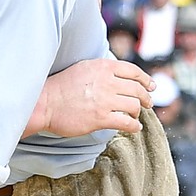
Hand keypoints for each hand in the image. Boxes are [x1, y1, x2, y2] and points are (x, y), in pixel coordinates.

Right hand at [29, 58, 154, 136]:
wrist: (45, 103)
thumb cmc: (61, 87)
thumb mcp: (83, 68)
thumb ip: (103, 70)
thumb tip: (120, 75)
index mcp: (102, 67)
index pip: (133, 71)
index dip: (145, 79)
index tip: (151, 86)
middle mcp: (106, 81)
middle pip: (137, 89)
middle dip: (146, 97)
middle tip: (147, 103)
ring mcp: (104, 100)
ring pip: (134, 105)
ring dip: (138, 112)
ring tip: (135, 116)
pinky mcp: (100, 118)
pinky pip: (127, 122)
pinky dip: (134, 126)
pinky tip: (134, 128)